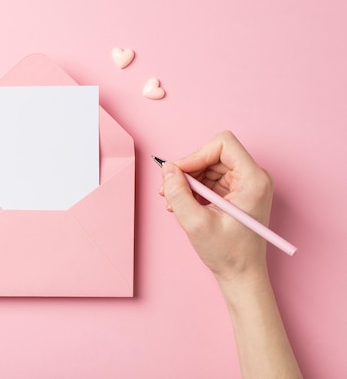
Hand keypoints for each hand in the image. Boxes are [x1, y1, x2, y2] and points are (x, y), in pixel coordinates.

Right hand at [158, 130, 272, 281]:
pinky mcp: (236, 193)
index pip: (223, 144)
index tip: (178, 173)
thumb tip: (166, 169)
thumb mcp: (195, 223)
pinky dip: (193, 189)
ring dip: (188, 181)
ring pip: (209, 166)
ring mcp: (245, 185)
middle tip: (169, 188)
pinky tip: (182, 205)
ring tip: (173, 201)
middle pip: (213, 154)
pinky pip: (210, 179)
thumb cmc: (228, 254)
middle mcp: (253, 177)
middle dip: (188, 169)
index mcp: (253, 180)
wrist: (241, 275)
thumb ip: (178, 193)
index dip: (196, 154)